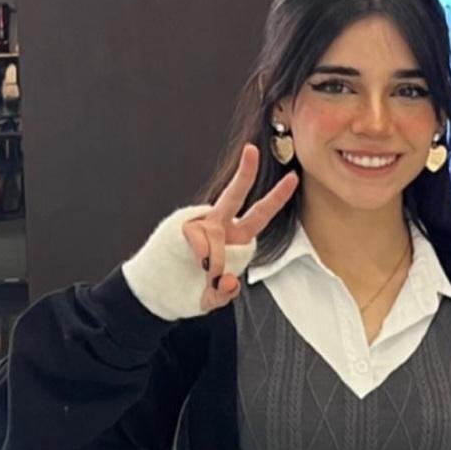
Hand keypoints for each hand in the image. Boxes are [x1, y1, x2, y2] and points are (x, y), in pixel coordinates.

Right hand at [180, 142, 299, 312]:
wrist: (158, 292)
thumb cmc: (189, 289)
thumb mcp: (214, 298)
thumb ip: (226, 293)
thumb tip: (229, 282)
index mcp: (235, 238)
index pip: (259, 215)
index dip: (276, 198)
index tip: (292, 178)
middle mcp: (219, 226)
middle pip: (234, 196)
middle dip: (245, 175)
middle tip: (252, 151)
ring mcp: (200, 226)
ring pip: (216, 236)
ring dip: (216, 261)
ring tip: (205, 274)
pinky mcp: (182, 229)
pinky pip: (199, 241)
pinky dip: (202, 257)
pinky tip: (197, 265)